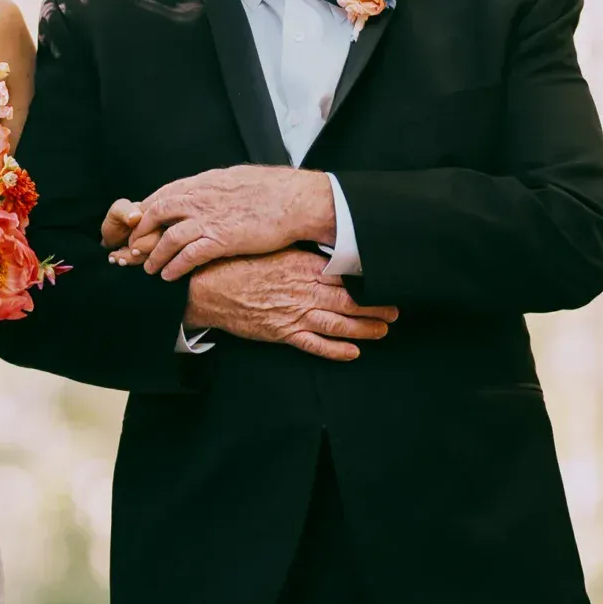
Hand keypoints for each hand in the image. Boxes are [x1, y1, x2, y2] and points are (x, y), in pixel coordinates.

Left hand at [105, 166, 336, 279]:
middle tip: (133, 249)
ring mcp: (209, 219)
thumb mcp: (236, 179)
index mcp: (204, 182)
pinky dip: (174, 266)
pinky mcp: (221, 239)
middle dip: (141, 233)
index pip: (163, 194)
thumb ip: (215, 187)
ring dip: (154, 255)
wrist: (297, 200)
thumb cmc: (273, 189)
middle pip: (156, 213)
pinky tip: (169, 275)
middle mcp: (201, 198)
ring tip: (148, 268)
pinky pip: (188, 255)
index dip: (146, 211)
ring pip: (168, 237)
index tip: (138, 225)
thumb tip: (207, 190)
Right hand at [184, 252, 397, 362]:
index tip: (383, 281)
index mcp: (303, 266)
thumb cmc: (238, 265)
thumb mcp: (274, 251)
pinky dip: (336, 350)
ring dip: (365, 328)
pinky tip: (353, 352)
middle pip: (349, 300)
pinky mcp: (283, 333)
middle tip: (394, 310)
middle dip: (375, 307)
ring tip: (383, 330)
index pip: (344, 274)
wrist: (208, 288)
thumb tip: (326, 257)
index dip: (367, 281)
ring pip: (339, 324)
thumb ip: (302, 257)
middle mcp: (304, 290)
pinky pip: (315, 344)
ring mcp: (295, 313)